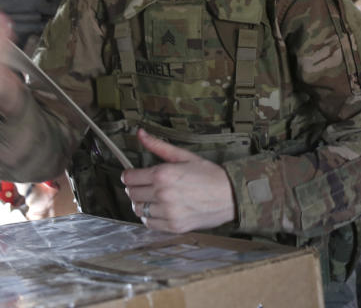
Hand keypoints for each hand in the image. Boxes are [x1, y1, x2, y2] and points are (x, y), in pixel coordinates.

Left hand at [121, 128, 235, 232]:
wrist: (230, 195)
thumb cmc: (209, 174)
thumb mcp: (183, 156)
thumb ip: (158, 146)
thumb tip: (140, 133)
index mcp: (163, 174)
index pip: (129, 178)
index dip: (129, 175)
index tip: (134, 175)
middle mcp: (163, 194)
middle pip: (131, 194)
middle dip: (135, 188)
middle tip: (147, 185)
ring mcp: (168, 212)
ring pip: (138, 210)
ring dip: (142, 203)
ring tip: (155, 198)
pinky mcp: (174, 226)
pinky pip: (149, 223)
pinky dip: (151, 217)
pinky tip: (161, 209)